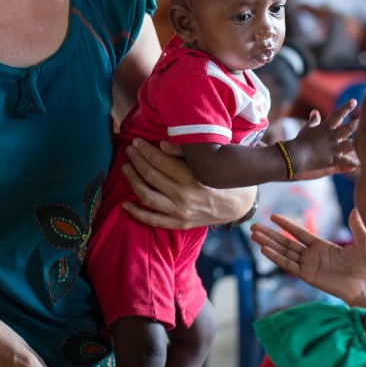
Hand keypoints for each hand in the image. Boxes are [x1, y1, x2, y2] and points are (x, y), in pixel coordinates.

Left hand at [121, 138, 255, 228]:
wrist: (241, 205)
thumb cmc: (225, 177)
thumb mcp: (210, 161)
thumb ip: (185, 153)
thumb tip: (161, 144)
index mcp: (193, 177)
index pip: (160, 160)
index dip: (145, 150)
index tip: (137, 142)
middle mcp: (184, 196)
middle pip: (151, 176)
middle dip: (136, 160)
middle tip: (129, 150)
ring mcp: (181, 212)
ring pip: (147, 196)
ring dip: (132, 181)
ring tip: (126, 168)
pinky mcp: (180, 224)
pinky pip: (153, 220)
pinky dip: (137, 213)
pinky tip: (125, 204)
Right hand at [250, 210, 365, 311]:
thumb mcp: (364, 240)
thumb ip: (356, 225)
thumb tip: (356, 208)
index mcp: (322, 247)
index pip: (299, 233)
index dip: (286, 225)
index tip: (272, 216)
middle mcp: (312, 256)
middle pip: (286, 242)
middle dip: (270, 235)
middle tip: (253, 227)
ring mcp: (309, 266)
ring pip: (284, 253)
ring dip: (268, 245)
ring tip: (254, 237)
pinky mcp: (308, 276)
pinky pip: (289, 265)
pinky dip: (276, 258)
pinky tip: (265, 250)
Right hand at [286, 101, 358, 179]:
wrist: (296, 154)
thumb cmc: (300, 141)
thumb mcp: (306, 129)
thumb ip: (313, 120)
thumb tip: (315, 111)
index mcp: (325, 128)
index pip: (338, 115)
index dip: (346, 108)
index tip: (354, 101)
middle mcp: (332, 136)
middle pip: (348, 128)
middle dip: (358, 124)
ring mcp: (334, 148)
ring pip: (351, 144)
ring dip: (360, 143)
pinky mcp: (333, 159)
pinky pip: (347, 161)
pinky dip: (354, 163)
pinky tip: (362, 164)